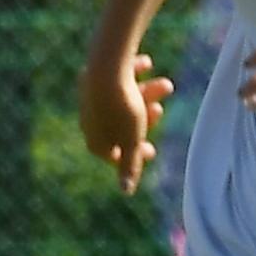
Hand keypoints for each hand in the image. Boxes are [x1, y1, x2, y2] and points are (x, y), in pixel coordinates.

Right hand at [79, 50, 170, 194]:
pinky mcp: (91, 76)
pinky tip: (146, 63)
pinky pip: (115, 80)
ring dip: (147, 94)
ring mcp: (89, 99)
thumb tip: (126, 191)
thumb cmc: (123, 108)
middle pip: (122, 126)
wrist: (107, 66)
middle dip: (146, 119)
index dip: (135, 153)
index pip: (116, 155)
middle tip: (161, 110)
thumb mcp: (132, 140)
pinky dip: (133, 73)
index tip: (150, 149)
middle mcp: (88, 122)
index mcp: (95, 142)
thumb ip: (130, 165)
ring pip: (123, 102)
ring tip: (167, 84)